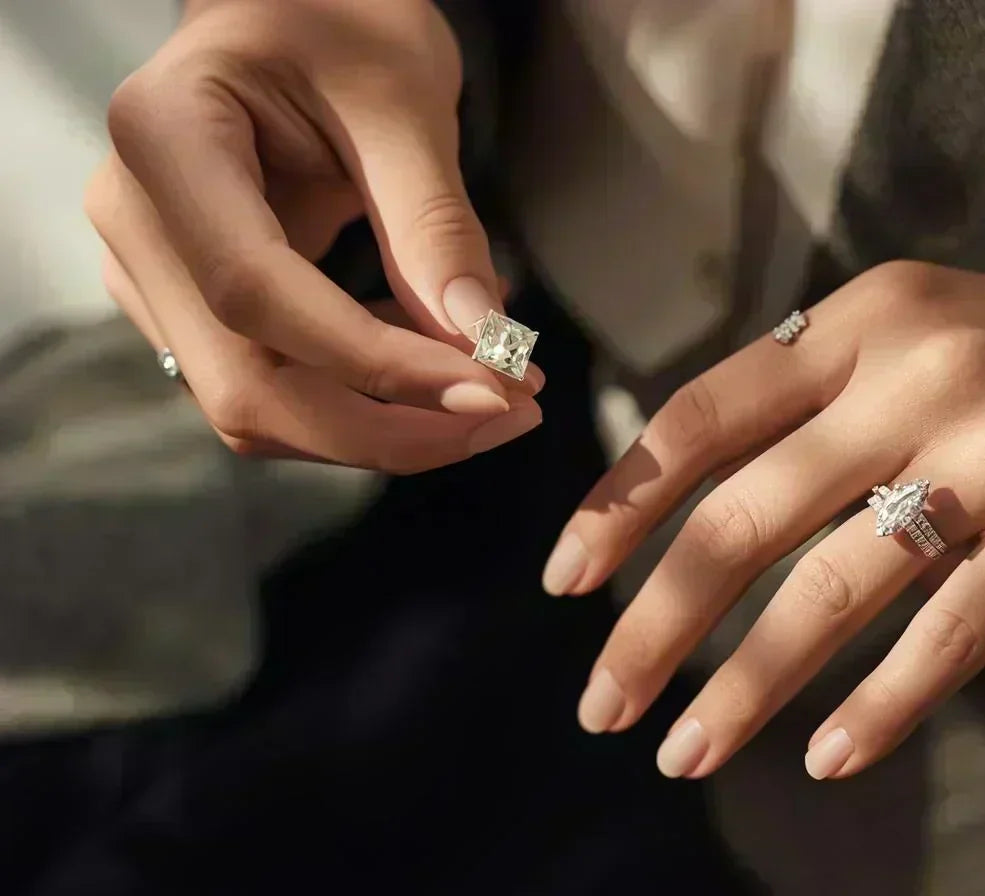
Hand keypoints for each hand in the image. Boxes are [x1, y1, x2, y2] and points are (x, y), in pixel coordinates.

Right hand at [84, 0, 541, 472]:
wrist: (295, 9)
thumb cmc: (342, 22)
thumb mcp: (404, 102)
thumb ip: (436, 226)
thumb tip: (486, 345)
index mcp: (163, 138)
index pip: (257, 294)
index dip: (376, 364)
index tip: (491, 387)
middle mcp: (133, 217)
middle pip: (246, 384)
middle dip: (389, 426)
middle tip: (511, 411)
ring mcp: (151, 270)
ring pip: (258, 407)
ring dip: (384, 428)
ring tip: (495, 393)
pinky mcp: (191, 304)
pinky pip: (273, 386)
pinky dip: (365, 401)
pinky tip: (443, 368)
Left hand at [545, 261, 984, 778]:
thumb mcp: (940, 343)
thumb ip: (831, 394)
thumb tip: (701, 494)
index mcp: (871, 318)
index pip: (706, 412)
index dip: (623, 502)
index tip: (568, 581)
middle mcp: (921, 368)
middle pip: (746, 513)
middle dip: (658, 622)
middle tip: (602, 704)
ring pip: (830, 586)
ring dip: (745, 684)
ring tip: (686, 753)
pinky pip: (943, 634)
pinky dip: (878, 705)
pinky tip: (829, 757)